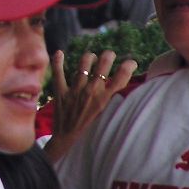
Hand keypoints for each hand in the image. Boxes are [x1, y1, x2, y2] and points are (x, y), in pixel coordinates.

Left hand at [43, 49, 136, 163]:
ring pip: (83, 65)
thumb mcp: (102, 111)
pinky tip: (59, 53)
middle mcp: (90, 92)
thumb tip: (116, 80)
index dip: (128, 68)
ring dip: (89, 57)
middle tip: (109, 54)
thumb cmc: (87, 123)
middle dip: (108, 56)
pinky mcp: (60, 91)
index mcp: (102, 99)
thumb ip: (108, 96)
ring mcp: (75, 90)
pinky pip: (58, 72)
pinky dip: (57, 61)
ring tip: (91, 57)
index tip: (131, 62)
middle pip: (102, 66)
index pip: (120, 80)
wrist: (67, 136)